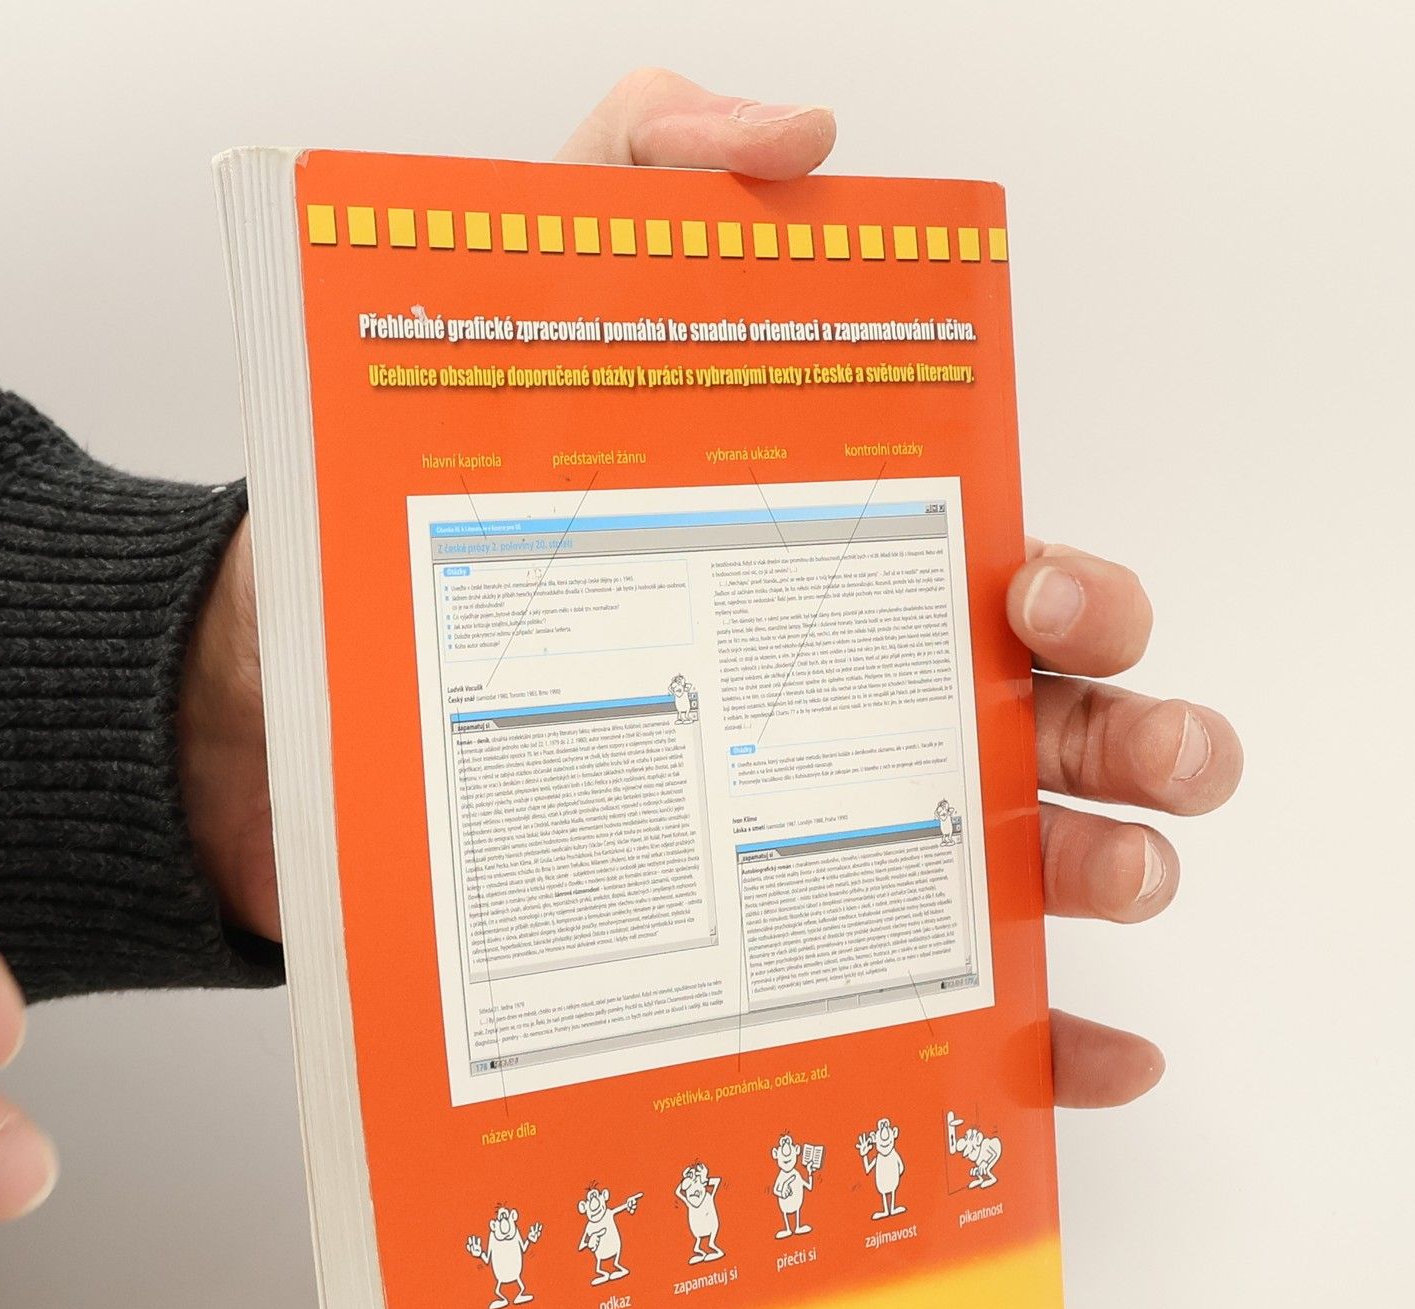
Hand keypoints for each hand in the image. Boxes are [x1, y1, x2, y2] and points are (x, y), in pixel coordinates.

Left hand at [178, 69, 1241, 1106]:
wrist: (266, 704)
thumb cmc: (410, 527)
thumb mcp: (531, 309)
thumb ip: (646, 177)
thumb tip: (801, 145)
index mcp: (848, 591)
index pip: (1026, 591)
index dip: (1088, 598)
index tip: (1040, 600)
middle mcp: (857, 719)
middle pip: (1068, 732)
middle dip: (1148, 739)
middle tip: (1147, 757)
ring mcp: (814, 845)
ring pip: (1026, 870)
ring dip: (1112, 874)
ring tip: (1116, 878)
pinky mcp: (755, 958)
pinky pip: (923, 1010)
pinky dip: (1031, 1040)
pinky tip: (1095, 1058)